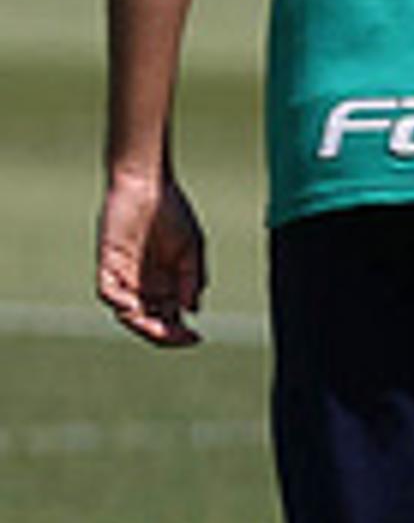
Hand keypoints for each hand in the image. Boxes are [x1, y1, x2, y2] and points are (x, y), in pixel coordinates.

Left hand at [97, 168, 206, 347]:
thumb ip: (193, 279)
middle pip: (149, 321)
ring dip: (143, 325)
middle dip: (164, 334)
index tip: (197, 337)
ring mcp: (124, 276)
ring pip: (128, 313)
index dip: (180, 333)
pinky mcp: (107, 265)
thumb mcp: (193, 249)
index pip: (169, 318)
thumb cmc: (172, 212)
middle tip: (182, 337)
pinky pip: (108, 293)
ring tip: (161, 327)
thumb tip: (191, 310)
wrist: (148, 185)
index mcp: (166, 284)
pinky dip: (119, 303)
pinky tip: (135, 306)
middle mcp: (144, 285)